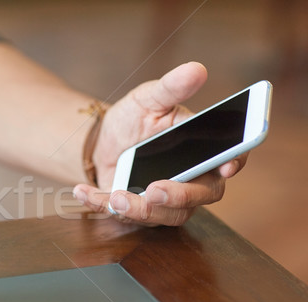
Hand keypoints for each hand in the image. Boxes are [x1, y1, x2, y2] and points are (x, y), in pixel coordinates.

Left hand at [73, 62, 247, 225]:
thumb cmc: (133, 119)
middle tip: (153, 189)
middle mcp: (192, 179)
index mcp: (203, 150)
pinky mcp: (139, 212)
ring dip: (139, 209)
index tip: (226, 167)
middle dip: (179, 197)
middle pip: (200, 196)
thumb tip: (197, 70)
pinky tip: (82, 192)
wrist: (102, 141)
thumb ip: (171, 89)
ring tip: (113, 196)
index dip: (234, 163)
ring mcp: (167, 201)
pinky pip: (126, 217)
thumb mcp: (148, 99)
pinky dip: (101, 205)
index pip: (231, 158)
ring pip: (166, 215)